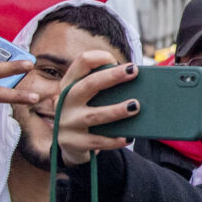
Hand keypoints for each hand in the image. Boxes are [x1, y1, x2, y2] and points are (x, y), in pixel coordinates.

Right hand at [53, 51, 140, 165]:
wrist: (71, 144)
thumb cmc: (88, 112)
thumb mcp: (88, 97)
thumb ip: (104, 88)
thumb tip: (136, 82)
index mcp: (69, 84)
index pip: (81, 62)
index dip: (100, 57)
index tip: (118, 60)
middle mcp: (64, 101)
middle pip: (88, 84)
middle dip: (112, 76)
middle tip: (133, 71)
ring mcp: (67, 122)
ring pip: (93, 115)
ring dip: (116, 110)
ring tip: (135, 106)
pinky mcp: (73, 142)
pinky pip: (96, 141)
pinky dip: (113, 140)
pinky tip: (128, 138)